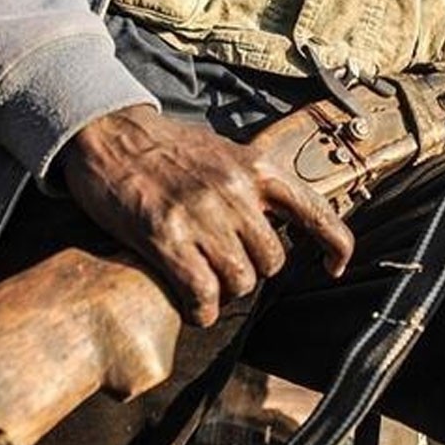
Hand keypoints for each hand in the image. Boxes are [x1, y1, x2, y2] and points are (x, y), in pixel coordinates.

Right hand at [59, 105, 354, 325]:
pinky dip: (201, 310)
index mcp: (255, 169)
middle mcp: (234, 192)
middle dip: (253, 272)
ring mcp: (201, 215)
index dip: (335, 246)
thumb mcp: (223, 153)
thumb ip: (252, 185)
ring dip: (225, 292)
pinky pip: (202, 293)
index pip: (314, 212)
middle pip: (272, 261)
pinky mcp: (166, 237)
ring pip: (240, 281)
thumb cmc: (165, 149)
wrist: (109, 134)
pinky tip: (192, 307)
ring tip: (206, 284)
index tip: (334, 267)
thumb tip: (277, 223)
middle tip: (228, 269)